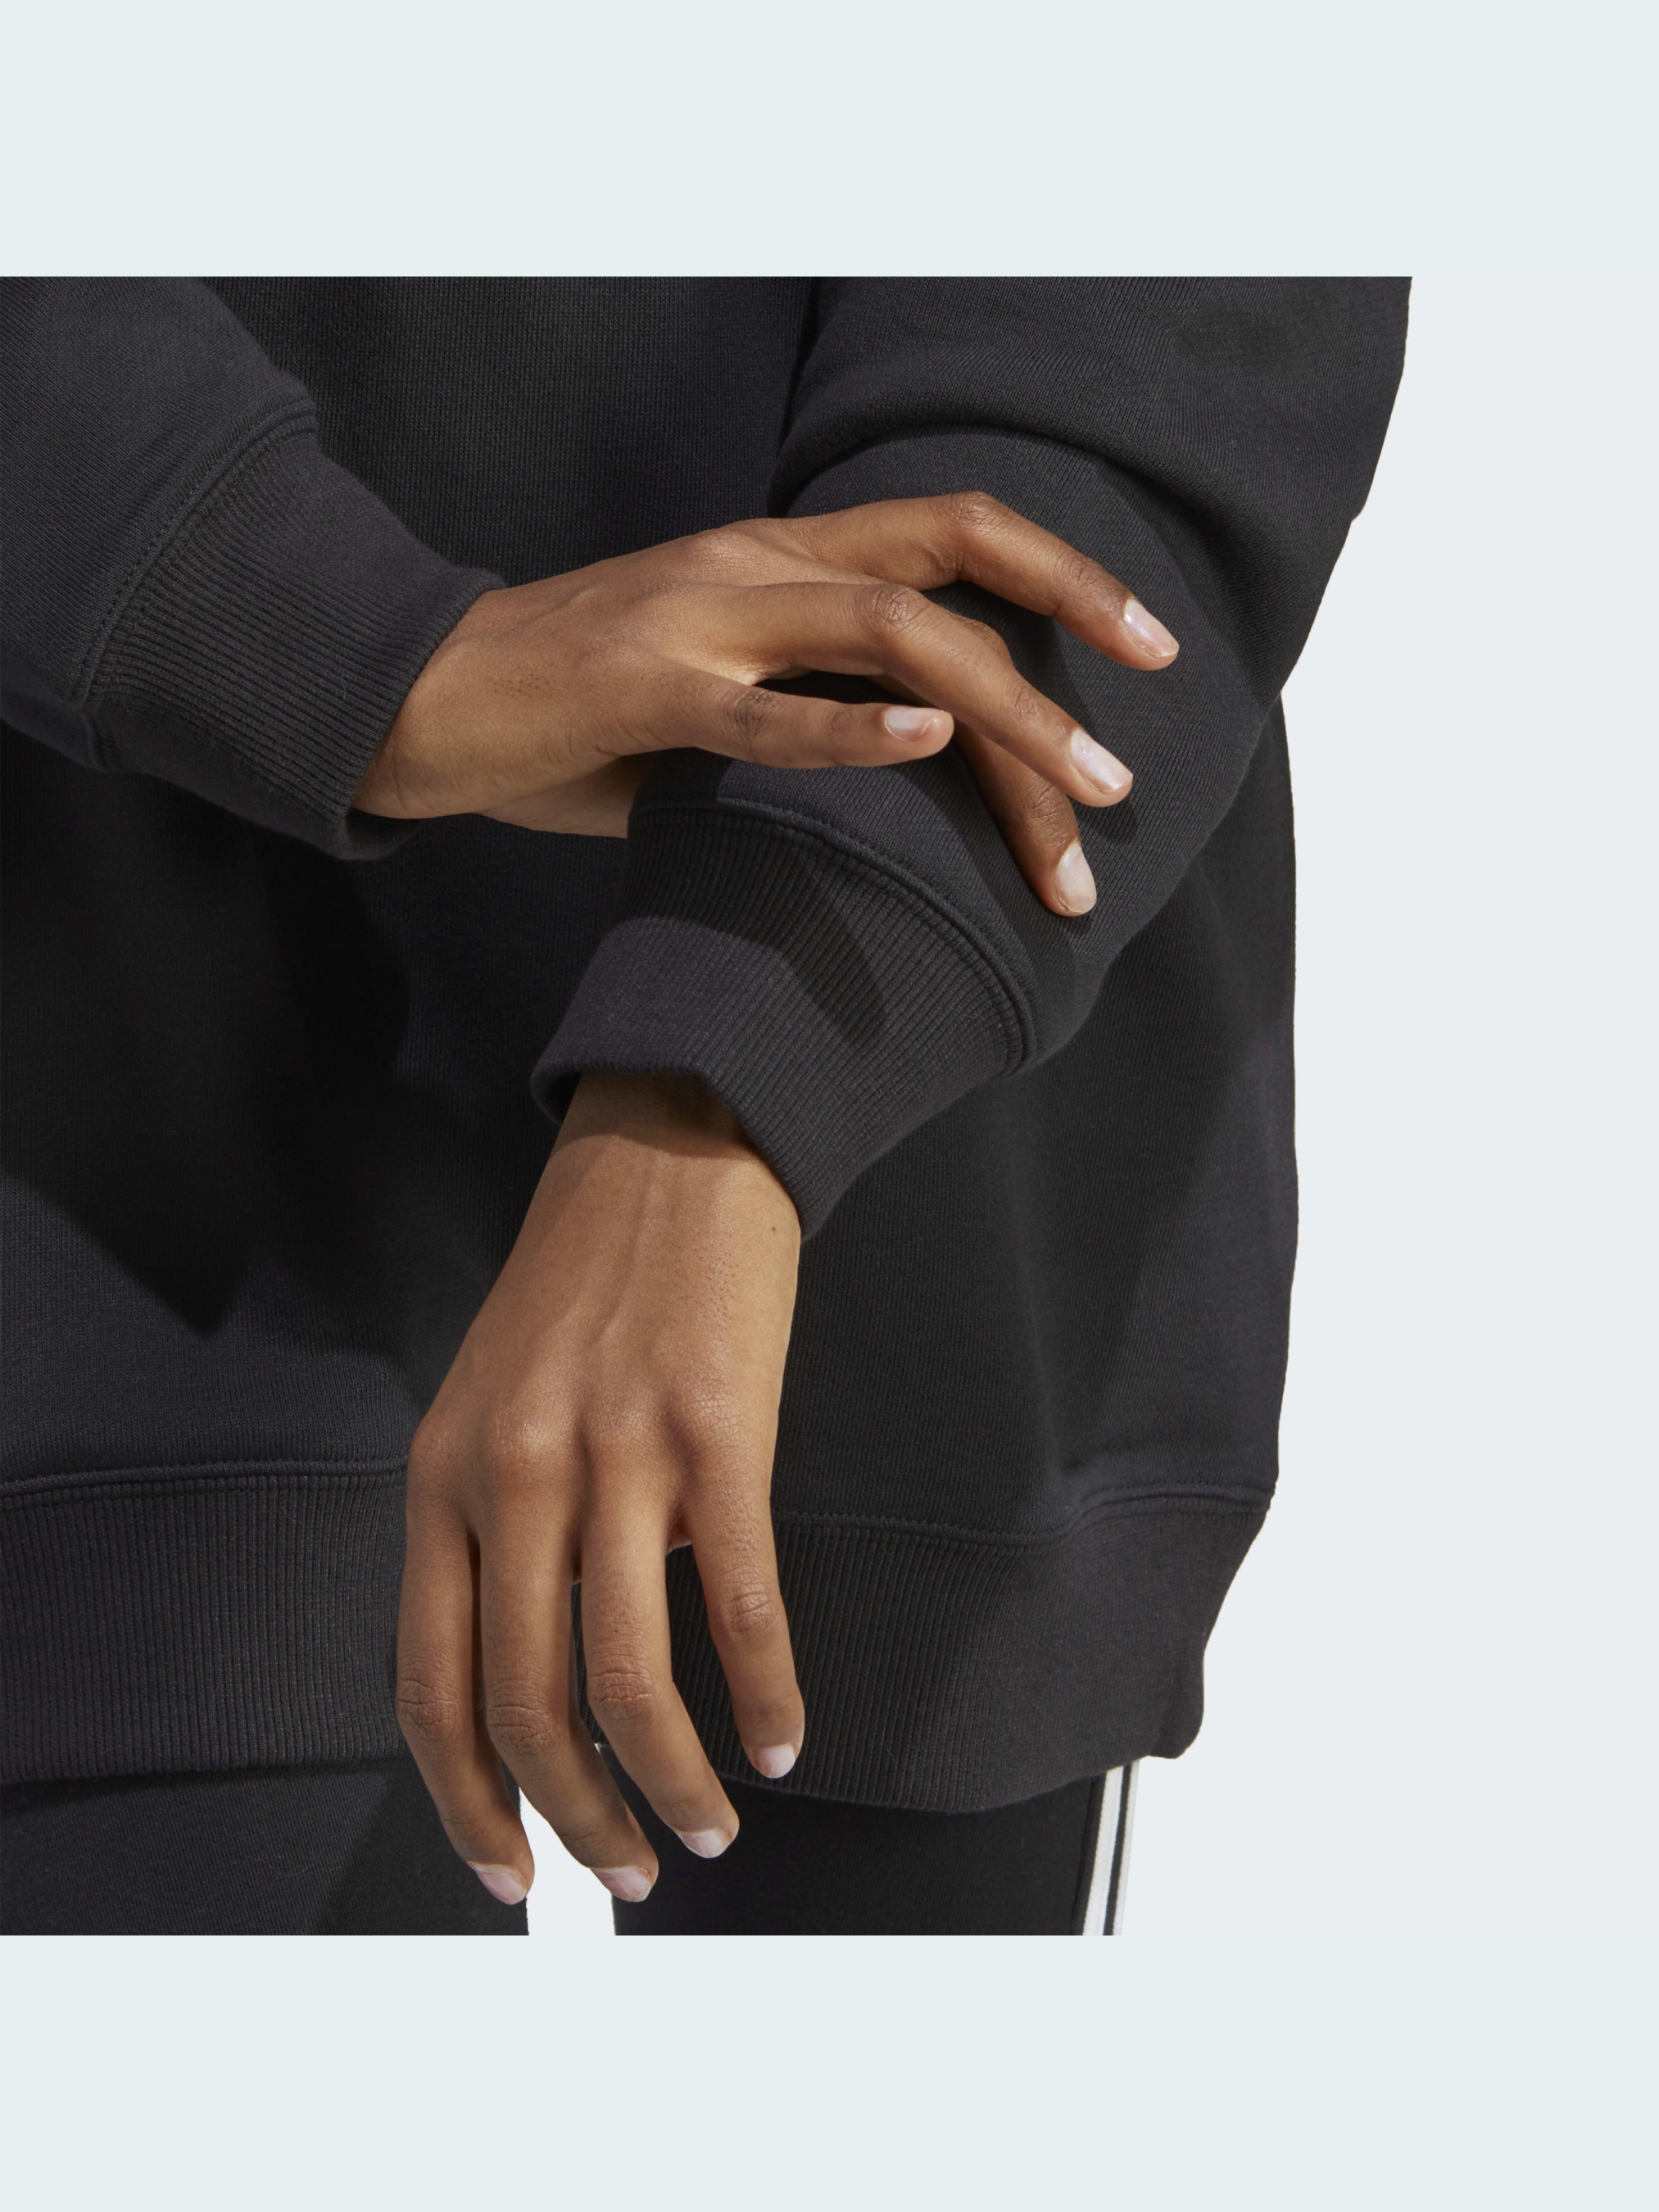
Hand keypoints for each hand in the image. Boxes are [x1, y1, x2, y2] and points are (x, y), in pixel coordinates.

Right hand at [354, 494, 1177, 916]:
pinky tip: (923, 739)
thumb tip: (911, 780)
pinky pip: (760, 707)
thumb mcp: (716, 695)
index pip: (952, 537)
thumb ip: (808, 707)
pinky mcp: (642, 686)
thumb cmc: (578, 712)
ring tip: (1077, 799)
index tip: (1147, 650)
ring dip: (1002, 713)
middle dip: (1071, 624)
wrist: (424, 698)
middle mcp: (759, 562)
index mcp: (783, 558)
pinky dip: (847, 726)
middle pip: (951, 555)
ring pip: (888, 631)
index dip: (1065, 576)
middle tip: (1141, 736)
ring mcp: (702, 615)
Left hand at [395, 1071, 803, 1906]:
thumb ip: (499, 1532)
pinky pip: (743, 1604)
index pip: (429, 1687)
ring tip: (711, 1824)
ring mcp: (617, 1451)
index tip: (510, 1872)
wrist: (671, 1146)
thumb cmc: (585, 1281)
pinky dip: (767, 1693)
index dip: (466, 1803)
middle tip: (630, 1872)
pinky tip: (784, 1735)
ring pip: (630, 1676)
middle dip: (579, 1818)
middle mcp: (513, 1473)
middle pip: (527, 1703)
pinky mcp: (721, 1432)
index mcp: (441, 1475)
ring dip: (673, 1781)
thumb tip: (558, 1674)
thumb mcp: (494, 1403)